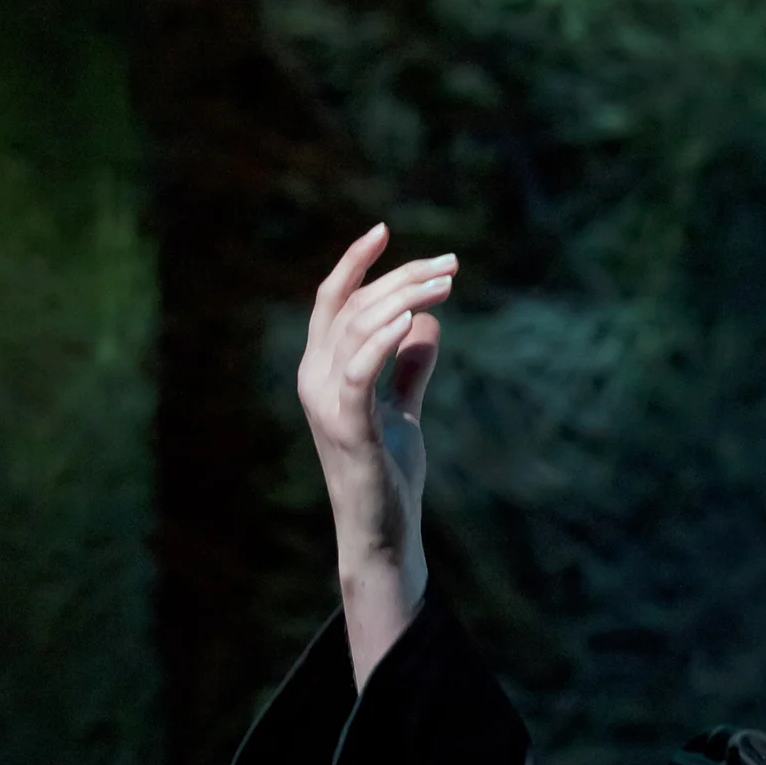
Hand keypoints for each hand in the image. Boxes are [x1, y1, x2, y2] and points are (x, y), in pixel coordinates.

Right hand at [295, 223, 455, 684]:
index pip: (332, 301)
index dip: (355, 263)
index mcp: (323, 370)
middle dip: (401, 277)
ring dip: (403, 297)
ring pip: (357, 328)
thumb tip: (426, 322)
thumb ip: (409, 368)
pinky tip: (413, 317)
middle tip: (451, 265)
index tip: (386, 230)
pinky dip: (382, 339)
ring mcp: (326, 402)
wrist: (384, 534)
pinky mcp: (347, 427)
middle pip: (353, 305)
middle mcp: (314, 378)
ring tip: (445, 282)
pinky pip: (359, 371)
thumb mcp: (404, 410)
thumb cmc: (390, 475)